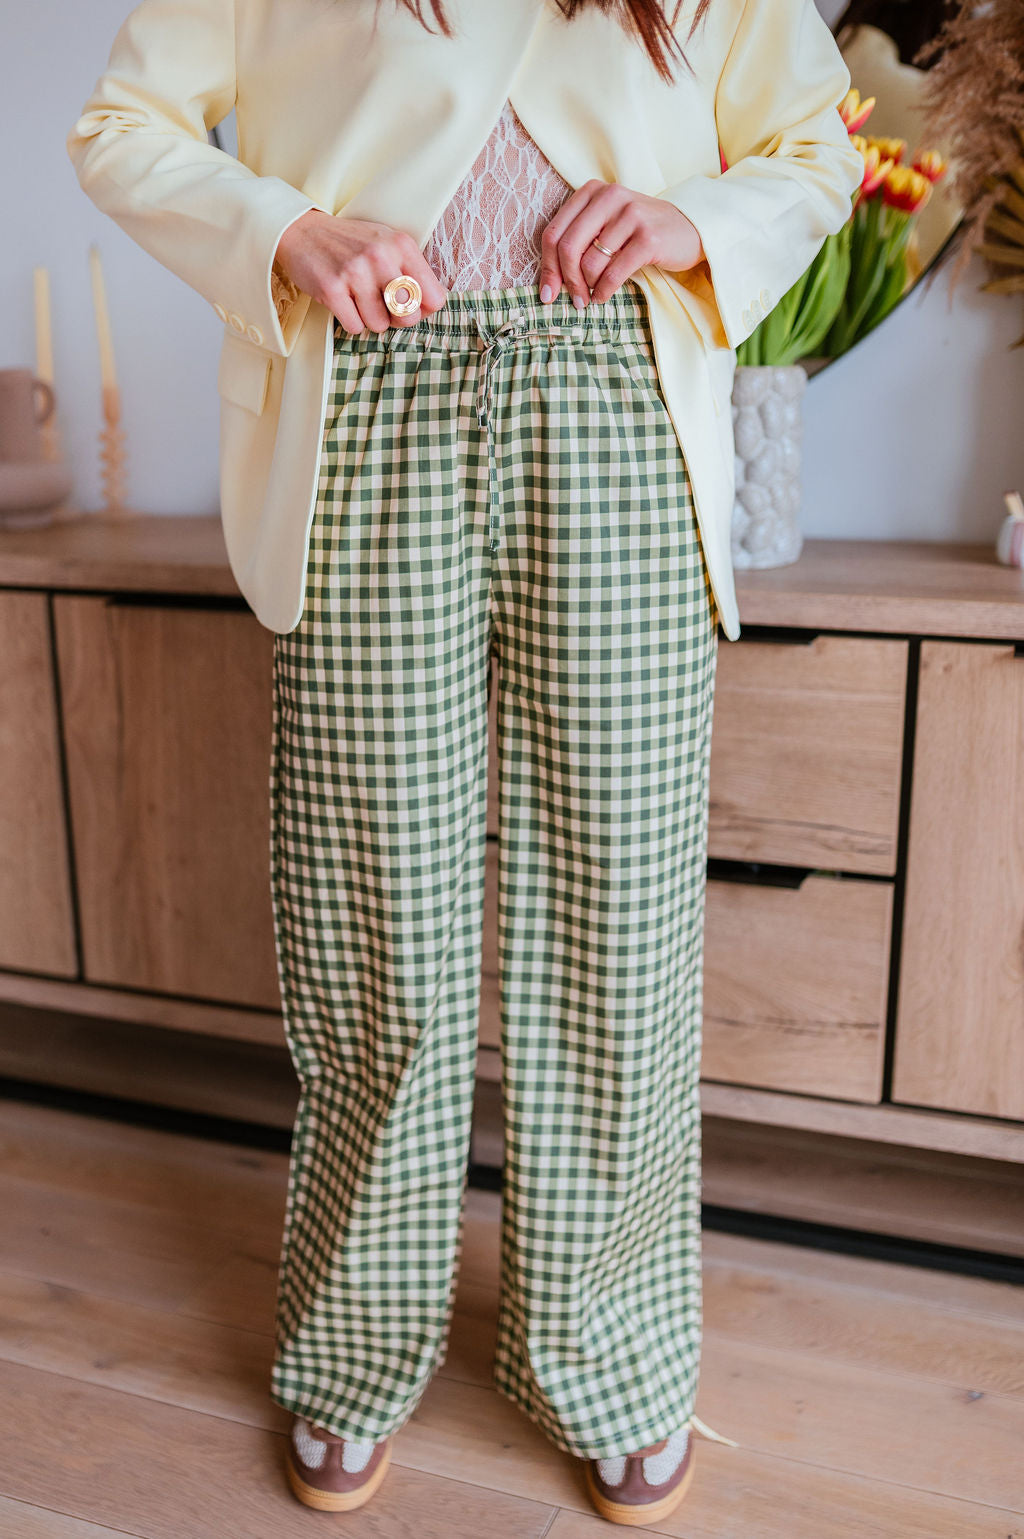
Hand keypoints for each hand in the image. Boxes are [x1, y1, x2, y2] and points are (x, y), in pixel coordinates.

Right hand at [273, 210, 447, 333]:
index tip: (410, 304)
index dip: (423, 309)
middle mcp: (380, 256)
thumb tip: (429, 309)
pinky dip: (350, 320)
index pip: (435, 297)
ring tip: (359, 299)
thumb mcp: (388, 245)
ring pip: (379, 325)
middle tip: (383, 306)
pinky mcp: (331, 288)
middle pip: (408, 316)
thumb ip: (412, 272)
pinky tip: (344, 301)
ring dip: (370, 319)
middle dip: (397, 319)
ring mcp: (355, 272)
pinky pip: (354, 326)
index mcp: (401, 245)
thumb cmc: (353, 244)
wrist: (304, 231)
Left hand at [537, 180, 704, 307]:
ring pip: (590, 262)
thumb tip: (550, 283)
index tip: (547, 294)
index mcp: (592, 191)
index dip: (547, 267)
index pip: (554, 232)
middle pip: (568, 247)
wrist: (690, 228)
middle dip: (566, 281)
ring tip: (592, 297)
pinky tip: (603, 297)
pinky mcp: (647, 238)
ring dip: (588, 288)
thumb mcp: (607, 226)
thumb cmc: (640, 233)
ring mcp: (630, 215)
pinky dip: (604, 291)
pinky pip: (614, 273)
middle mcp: (609, 197)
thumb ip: (580, 241)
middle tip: (574, 300)